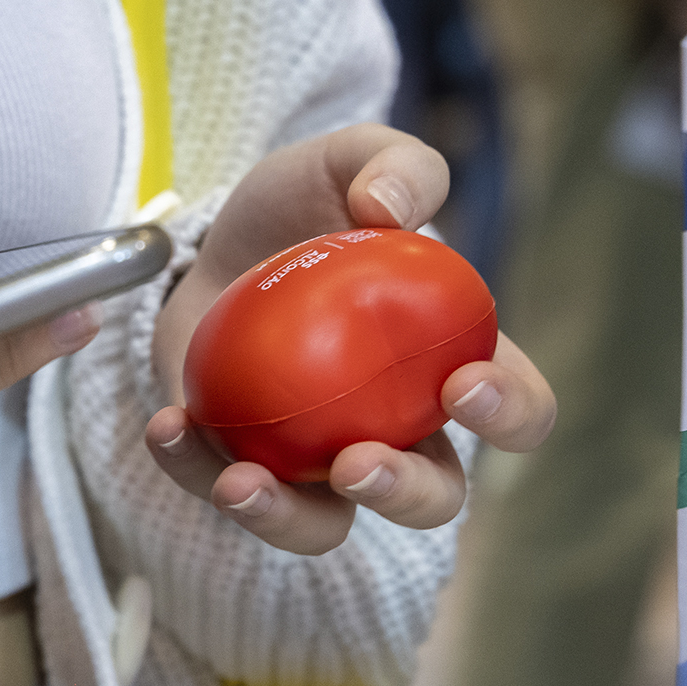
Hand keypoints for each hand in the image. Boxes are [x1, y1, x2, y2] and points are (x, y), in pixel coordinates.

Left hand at [148, 124, 555, 554]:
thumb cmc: (305, 208)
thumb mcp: (350, 159)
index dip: (510, 412)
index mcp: (450, 361)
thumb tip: (387, 208)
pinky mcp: (242, 465)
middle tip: (359, 463)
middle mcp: (397, 428)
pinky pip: (226, 493)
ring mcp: (318, 458)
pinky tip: (169, 426)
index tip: (464, 385)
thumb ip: (394, 164)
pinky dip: (194, 472)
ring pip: (329, 527)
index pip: (517, 406)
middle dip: (405, 496)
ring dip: (289, 520)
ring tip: (244, 484)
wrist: (211, 239)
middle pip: (435, 497)